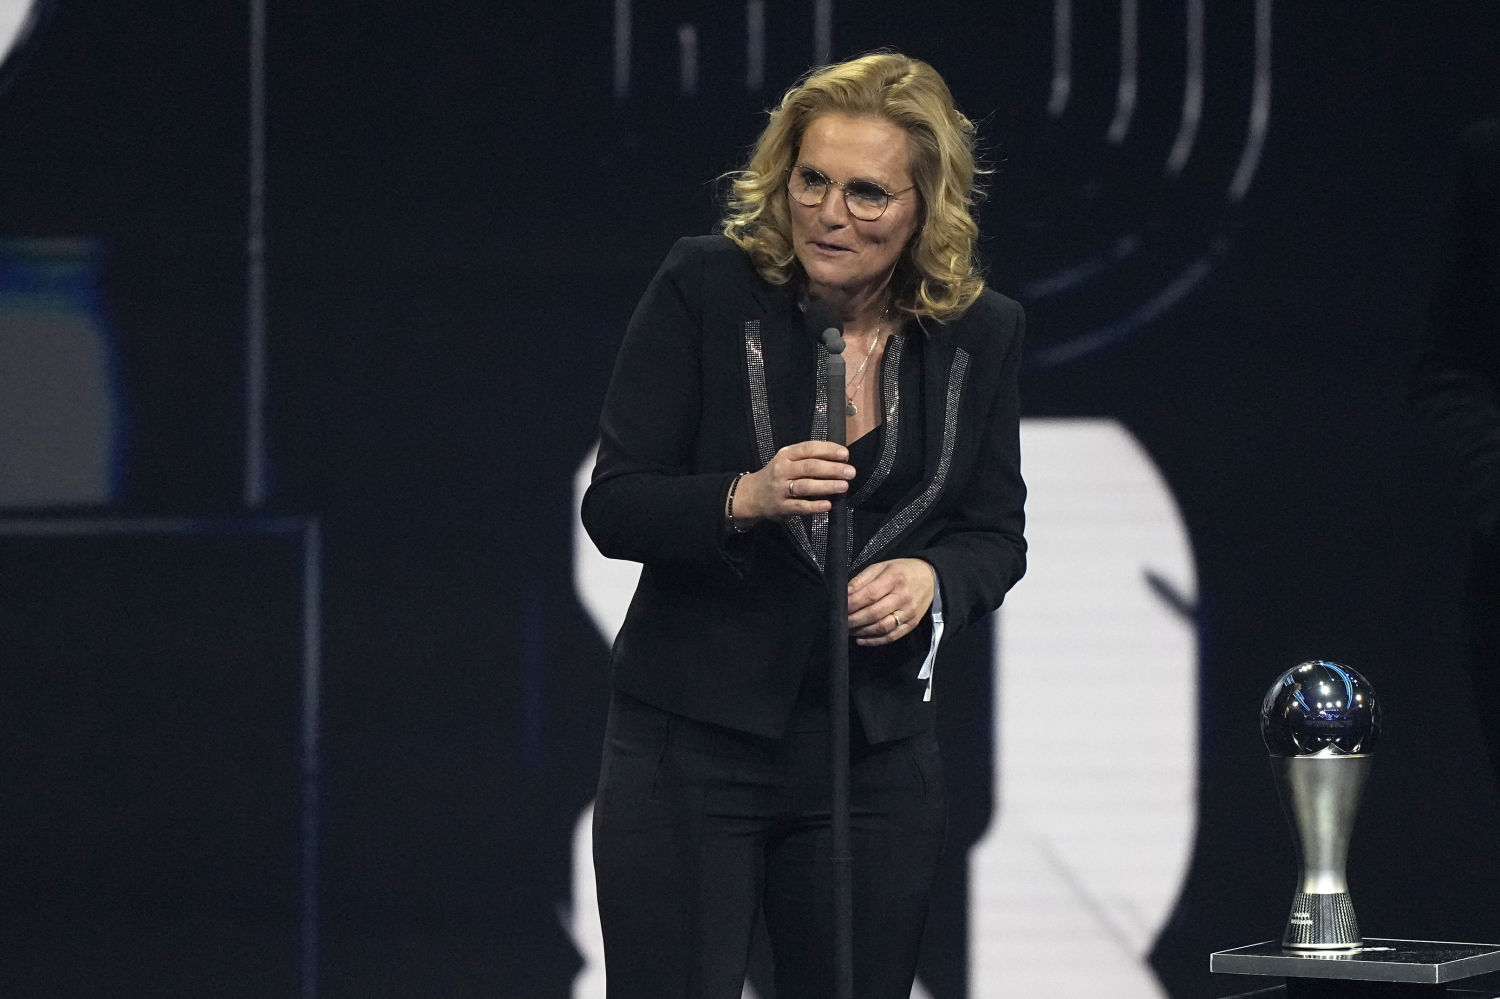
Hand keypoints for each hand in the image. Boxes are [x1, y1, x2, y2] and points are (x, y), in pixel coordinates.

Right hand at [735, 441, 854, 520]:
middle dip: (832, 469)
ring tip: (843, 486)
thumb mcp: (787, 461)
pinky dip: (815, 506)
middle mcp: (782, 470)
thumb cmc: (777, 476)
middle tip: (850, 472)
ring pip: (806, 486)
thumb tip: (839, 459)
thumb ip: (808, 458)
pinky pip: (800, 507)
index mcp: (786, 455)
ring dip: (826, 486)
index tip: (845, 455)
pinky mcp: (781, 507)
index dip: (828, 450)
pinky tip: (828, 505)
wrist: (752, 495)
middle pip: (810, 467)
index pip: (809, 449)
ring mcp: (780, 489)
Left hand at [848, 558, 934, 645]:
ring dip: (862, 631)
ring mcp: (909, 612)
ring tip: (849, 630)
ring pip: (882, 627)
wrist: (930, 578)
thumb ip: (861, 580)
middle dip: (853, 620)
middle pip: (874, 613)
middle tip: (841, 621)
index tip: (839, 608)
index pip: (869, 595)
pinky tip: (861, 639)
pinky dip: (874, 641)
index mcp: (894, 579)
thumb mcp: (881, 567)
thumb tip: (844, 594)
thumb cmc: (901, 571)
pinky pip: (891, 636)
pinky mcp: (912, 624)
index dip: (852, 604)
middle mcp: (903, 597)